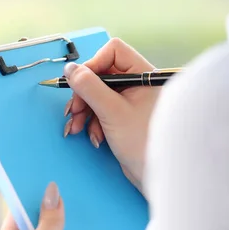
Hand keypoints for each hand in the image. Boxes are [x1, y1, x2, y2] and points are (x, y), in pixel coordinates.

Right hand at [62, 38, 158, 192]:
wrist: (157, 177)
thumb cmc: (145, 144)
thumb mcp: (112, 112)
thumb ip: (89, 87)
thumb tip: (71, 69)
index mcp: (144, 75)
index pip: (113, 52)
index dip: (93, 65)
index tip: (79, 83)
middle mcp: (139, 84)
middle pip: (101, 74)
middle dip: (83, 94)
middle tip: (75, 111)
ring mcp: (131, 101)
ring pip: (98, 93)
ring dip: (84, 110)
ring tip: (77, 128)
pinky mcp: (125, 117)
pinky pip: (101, 109)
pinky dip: (92, 121)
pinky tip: (93, 136)